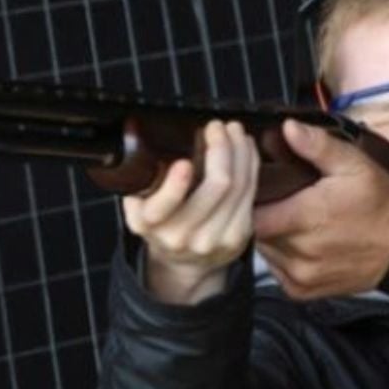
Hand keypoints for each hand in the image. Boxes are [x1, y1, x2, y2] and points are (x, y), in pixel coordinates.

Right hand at [122, 120, 259, 303]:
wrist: (183, 262)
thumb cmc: (160, 223)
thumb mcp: (137, 204)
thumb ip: (139, 178)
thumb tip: (138, 132)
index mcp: (149, 224)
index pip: (162, 207)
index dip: (176, 185)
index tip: (183, 163)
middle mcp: (183, 236)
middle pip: (217, 186)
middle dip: (221, 148)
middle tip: (217, 126)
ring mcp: (215, 239)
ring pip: (240, 186)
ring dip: (240, 151)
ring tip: (234, 130)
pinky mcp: (240, 236)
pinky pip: (250, 193)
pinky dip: (251, 165)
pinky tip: (246, 148)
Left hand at [253, 119, 388, 298]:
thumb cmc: (380, 205)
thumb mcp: (356, 166)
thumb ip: (319, 146)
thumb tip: (288, 128)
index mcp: (305, 217)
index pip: (251, 211)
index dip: (251, 199)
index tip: (263, 188)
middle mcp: (298, 252)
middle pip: (255, 231)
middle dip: (264, 215)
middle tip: (280, 201)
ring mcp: (300, 276)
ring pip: (264, 252)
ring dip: (272, 237)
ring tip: (292, 221)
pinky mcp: (303, 292)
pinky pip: (277, 271)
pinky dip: (282, 257)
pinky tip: (302, 243)